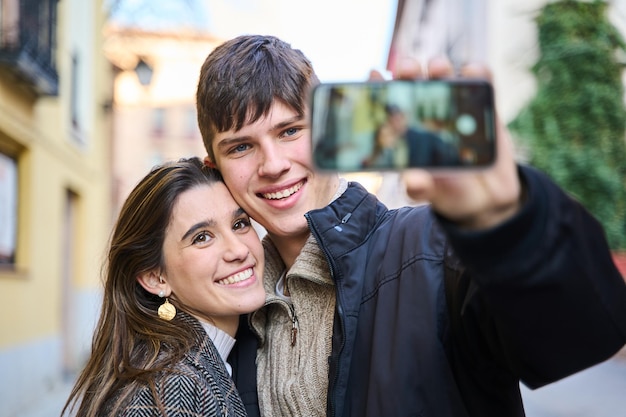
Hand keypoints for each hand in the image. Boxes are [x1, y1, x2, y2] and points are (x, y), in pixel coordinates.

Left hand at [394, 58, 522, 229]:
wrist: (487, 198)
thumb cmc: (450, 193)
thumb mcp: (434, 192)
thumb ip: (422, 187)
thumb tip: (413, 180)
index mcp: (409, 133)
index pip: (391, 106)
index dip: (380, 89)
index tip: (373, 75)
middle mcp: (428, 116)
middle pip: (415, 85)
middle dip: (409, 71)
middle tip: (408, 68)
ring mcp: (456, 110)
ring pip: (444, 79)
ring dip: (439, 68)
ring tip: (438, 67)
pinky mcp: (484, 109)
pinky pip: (481, 86)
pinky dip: (477, 73)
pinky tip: (473, 70)